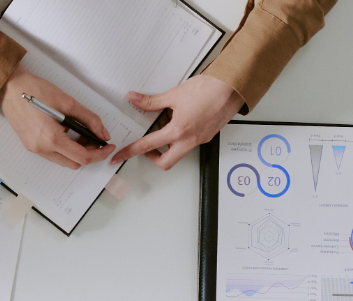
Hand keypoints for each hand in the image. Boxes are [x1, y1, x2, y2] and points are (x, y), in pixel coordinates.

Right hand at [0, 66, 112, 169]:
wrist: (10, 88)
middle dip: (89, 154)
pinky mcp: (30, 146)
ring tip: (82, 134)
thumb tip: (103, 134)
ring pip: (63, 161)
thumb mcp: (68, 102)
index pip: (82, 157)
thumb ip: (89, 119)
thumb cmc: (36, 90)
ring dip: (76, 152)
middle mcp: (41, 148)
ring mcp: (34, 149)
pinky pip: (53, 155)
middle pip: (73, 163)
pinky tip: (67, 133)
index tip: (108, 146)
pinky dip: (65, 149)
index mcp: (51, 138)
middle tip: (96, 139)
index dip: (99, 154)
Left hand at [111, 75, 244, 168]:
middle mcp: (189, 140)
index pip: (147, 145)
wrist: (233, 87)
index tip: (119, 156)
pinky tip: (180, 119)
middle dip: (152, 158)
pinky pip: (188, 143)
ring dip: (167, 145)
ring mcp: (199, 140)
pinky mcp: (206, 136)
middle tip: (146, 146)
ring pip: (178, 153)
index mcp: (178, 131)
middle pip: (165, 162)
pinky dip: (180, 136)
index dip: (130, 151)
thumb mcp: (174, 94)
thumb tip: (135, 99)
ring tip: (166, 124)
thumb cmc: (210, 89)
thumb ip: (151, 101)